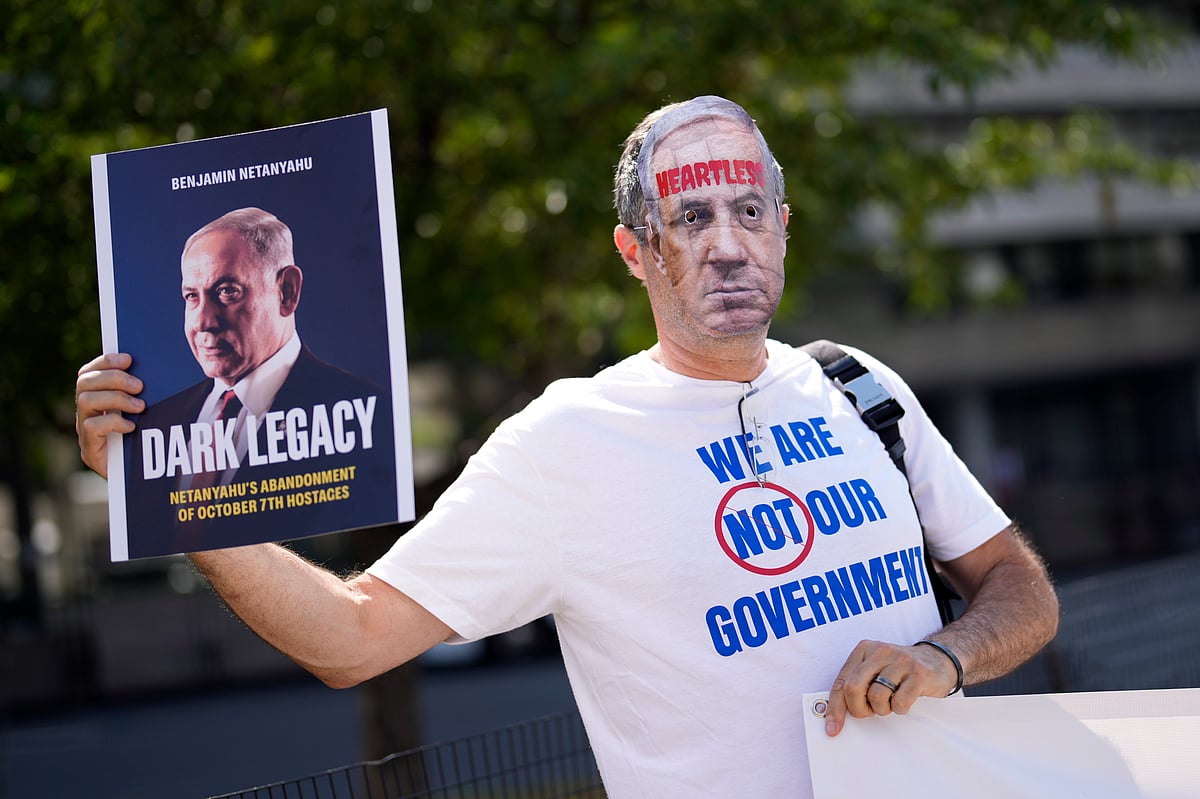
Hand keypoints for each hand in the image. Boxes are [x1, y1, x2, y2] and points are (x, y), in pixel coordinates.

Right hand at [75, 353, 144, 477]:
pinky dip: (112, 423)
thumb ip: (144, 395)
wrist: (141, 481)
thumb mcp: (148, 414)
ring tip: (140, 406)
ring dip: (115, 398)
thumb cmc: (148, 442)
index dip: (106, 361)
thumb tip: (159, 371)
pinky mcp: (89, 450)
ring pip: (85, 401)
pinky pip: (91, 428)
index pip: (89, 371)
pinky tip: (131, 427)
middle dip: (113, 378)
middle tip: (139, 386)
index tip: (129, 358)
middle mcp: (86, 413)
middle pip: (84, 382)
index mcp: (97, 399)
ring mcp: (84, 431)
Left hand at [823, 638, 957, 736]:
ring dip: (882, 709)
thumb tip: (834, 716)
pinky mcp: (919, 673)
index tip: (833, 729)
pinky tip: (904, 702)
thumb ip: (856, 685)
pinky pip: (900, 701)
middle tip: (870, 712)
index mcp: (863, 650)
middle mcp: (880, 651)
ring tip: (890, 703)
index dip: (835, 708)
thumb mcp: (874, 671)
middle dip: (859, 709)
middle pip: (854, 688)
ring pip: (876, 696)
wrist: (938, 660)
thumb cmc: (899, 671)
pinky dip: (899, 709)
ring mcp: (900, 661)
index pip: (842, 682)